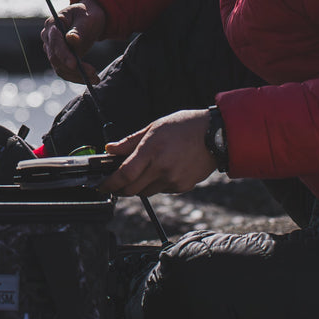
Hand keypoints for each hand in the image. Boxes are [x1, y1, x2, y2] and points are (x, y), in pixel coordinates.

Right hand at [40, 0, 106, 83]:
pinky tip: (92, 79)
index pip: (54, 41)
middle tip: (93, 72)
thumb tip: (71, 39)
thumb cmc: (87, 15)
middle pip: (55, 57)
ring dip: (77, 75)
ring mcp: (52, 50)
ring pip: (59, 68)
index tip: (74, 64)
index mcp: (52, 24)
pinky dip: (77, 77)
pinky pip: (65, 72)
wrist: (88, 19)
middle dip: (73, 68)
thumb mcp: (86, 18)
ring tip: (96, 78)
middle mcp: (48, 38)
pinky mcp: (59, 59)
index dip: (63, 54)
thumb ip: (78, 29)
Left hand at [98, 108, 216, 196]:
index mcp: (151, 150)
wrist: (216, 136)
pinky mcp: (182, 187)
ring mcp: (173, 180)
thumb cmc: (185, 126)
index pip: (124, 174)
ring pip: (146, 192)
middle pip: (132, 189)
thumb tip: (110, 149)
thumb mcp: (154, 127)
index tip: (102, 186)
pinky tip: (162, 170)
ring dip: (138, 186)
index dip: (110, 183)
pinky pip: (161, 190)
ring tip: (143, 171)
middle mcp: (161, 168)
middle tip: (116, 182)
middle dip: (120, 188)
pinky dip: (156, 184)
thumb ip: (130, 141)